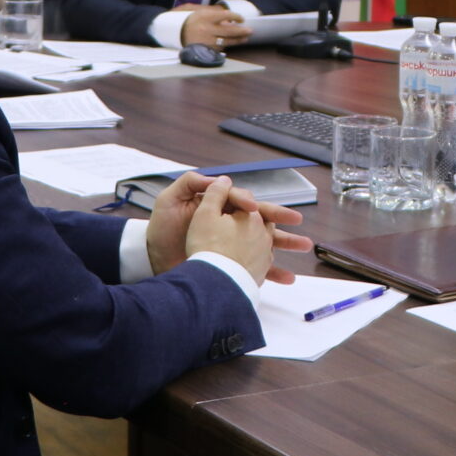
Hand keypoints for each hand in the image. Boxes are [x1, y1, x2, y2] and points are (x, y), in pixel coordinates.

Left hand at [146, 172, 313, 279]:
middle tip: (298, 222)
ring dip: (284, 244)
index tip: (253, 210)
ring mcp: (229, 244)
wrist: (151, 259)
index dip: (250, 204)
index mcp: (216, 207)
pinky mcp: (228, 263)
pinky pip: (255, 266)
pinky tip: (287, 278)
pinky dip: (273, 272)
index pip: (241, 202)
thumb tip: (218, 178)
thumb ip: (190, 183)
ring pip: (263, 243)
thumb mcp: (169, 200)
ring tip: (304, 246)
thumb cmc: (159, 229)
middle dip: (280, 221)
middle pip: (259, 220)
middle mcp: (226, 224)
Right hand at [179, 6, 251, 47]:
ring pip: (226, 41)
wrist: (173, 32)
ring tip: (245, 38)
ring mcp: (205, 40)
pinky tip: (231, 43)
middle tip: (250, 31)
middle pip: (229, 31)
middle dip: (241, 31)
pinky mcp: (204, 49)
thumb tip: (227, 13)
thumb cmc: (188, 19)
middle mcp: (206, 29)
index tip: (241, 18)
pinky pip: (219, 48)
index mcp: (205, 16)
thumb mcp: (198, 10)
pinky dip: (226, 45)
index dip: (236, 16)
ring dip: (237, 40)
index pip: (225, 15)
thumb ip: (212, 11)